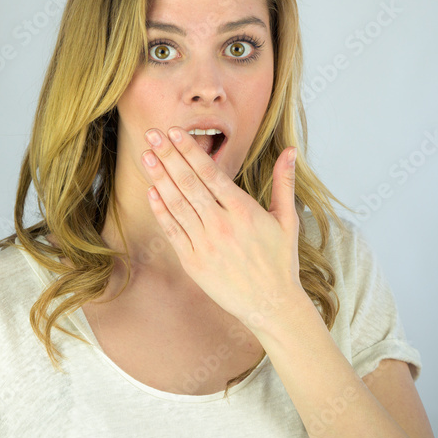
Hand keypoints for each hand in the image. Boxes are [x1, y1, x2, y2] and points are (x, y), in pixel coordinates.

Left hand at [141, 126, 300, 333]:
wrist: (271, 304)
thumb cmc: (280, 261)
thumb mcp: (287, 219)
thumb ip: (283, 182)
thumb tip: (290, 150)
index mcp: (244, 211)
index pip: (211, 173)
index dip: (191, 151)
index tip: (175, 132)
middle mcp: (222, 225)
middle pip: (189, 184)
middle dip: (169, 157)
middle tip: (152, 134)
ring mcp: (206, 244)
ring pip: (178, 205)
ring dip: (160, 179)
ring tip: (146, 156)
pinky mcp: (194, 262)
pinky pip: (174, 232)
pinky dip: (161, 211)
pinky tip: (152, 192)